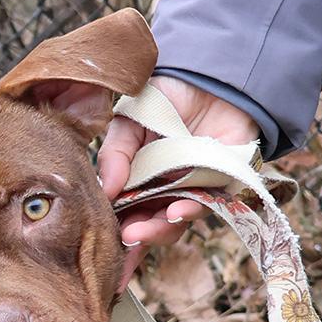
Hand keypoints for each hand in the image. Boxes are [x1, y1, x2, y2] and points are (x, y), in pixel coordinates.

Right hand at [98, 76, 259, 287]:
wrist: (213, 75)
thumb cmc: (170, 96)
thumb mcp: (129, 121)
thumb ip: (115, 154)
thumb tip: (103, 190)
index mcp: (140, 183)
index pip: (124, 215)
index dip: (113, 233)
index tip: (98, 246)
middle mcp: (165, 192)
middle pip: (148, 227)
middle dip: (135, 239)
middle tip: (123, 240)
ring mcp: (193, 192)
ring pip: (174, 225)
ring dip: (158, 231)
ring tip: (142, 232)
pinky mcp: (222, 185)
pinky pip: (206, 205)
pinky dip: (190, 211)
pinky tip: (175, 213)